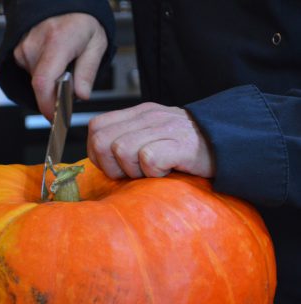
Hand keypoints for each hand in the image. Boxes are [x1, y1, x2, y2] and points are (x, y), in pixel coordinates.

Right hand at [13, 13, 107, 119]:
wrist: (67, 7)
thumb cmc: (83, 24)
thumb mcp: (96, 46)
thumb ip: (88, 72)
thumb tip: (82, 95)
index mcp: (57, 42)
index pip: (44, 82)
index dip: (47, 105)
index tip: (55, 118)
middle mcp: (36, 45)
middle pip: (41, 87)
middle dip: (57, 95)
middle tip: (72, 86)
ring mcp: (24, 48)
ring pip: (37, 83)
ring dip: (52, 85)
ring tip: (65, 69)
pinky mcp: (19, 52)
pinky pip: (33, 75)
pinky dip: (45, 77)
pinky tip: (55, 65)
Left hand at [87, 102, 214, 178]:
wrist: (225, 143)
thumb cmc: (186, 145)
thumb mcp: (153, 134)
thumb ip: (128, 138)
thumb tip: (101, 155)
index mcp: (138, 114)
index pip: (96, 126)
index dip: (96, 151)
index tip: (111, 165)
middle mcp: (147, 117)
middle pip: (103, 141)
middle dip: (110, 166)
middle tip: (130, 173)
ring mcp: (163, 129)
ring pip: (122, 150)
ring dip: (133, 170)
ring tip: (151, 171)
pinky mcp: (178, 145)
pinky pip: (149, 160)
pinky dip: (153, 173)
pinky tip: (166, 172)